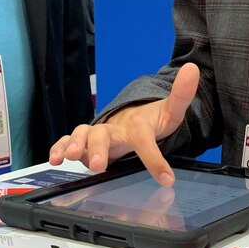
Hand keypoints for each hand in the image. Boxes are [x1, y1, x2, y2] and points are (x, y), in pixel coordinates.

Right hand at [48, 63, 199, 185]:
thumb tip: (193, 68)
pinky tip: (55, 158)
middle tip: (99, 165)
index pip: (144, 138)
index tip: (166, 178)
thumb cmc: (150, 120)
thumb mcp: (170, 111)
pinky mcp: (85, 141)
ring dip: (75, 145)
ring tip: (71, 157)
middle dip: (99, 148)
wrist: (131, 118)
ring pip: (82, 135)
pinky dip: (59, 147)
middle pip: (103, 134)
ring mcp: (97, 133)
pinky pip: (68, 141)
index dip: (153, 159)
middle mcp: (114, 128)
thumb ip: (181, 94)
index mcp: (136, 125)